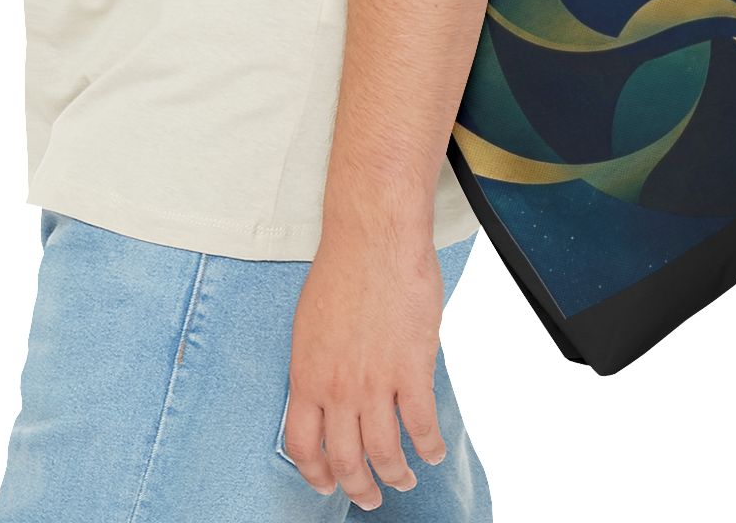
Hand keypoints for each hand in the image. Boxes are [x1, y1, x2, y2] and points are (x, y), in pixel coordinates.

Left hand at [281, 229, 448, 511]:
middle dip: (359, 488)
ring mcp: (375, 383)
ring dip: (396, 475)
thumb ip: (318, 366)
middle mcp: (337, 388)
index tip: (328, 483)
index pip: (303, 447)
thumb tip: (328, 396)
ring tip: (404, 479)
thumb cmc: (342, 270)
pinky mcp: (411, 370)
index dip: (316, 474)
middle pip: (346, 460)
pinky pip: (422, 427)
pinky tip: (432, 451)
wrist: (374, 238)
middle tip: (370, 497)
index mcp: (306, 375)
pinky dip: (429, 447)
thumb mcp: (310, 325)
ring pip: (385, 454)